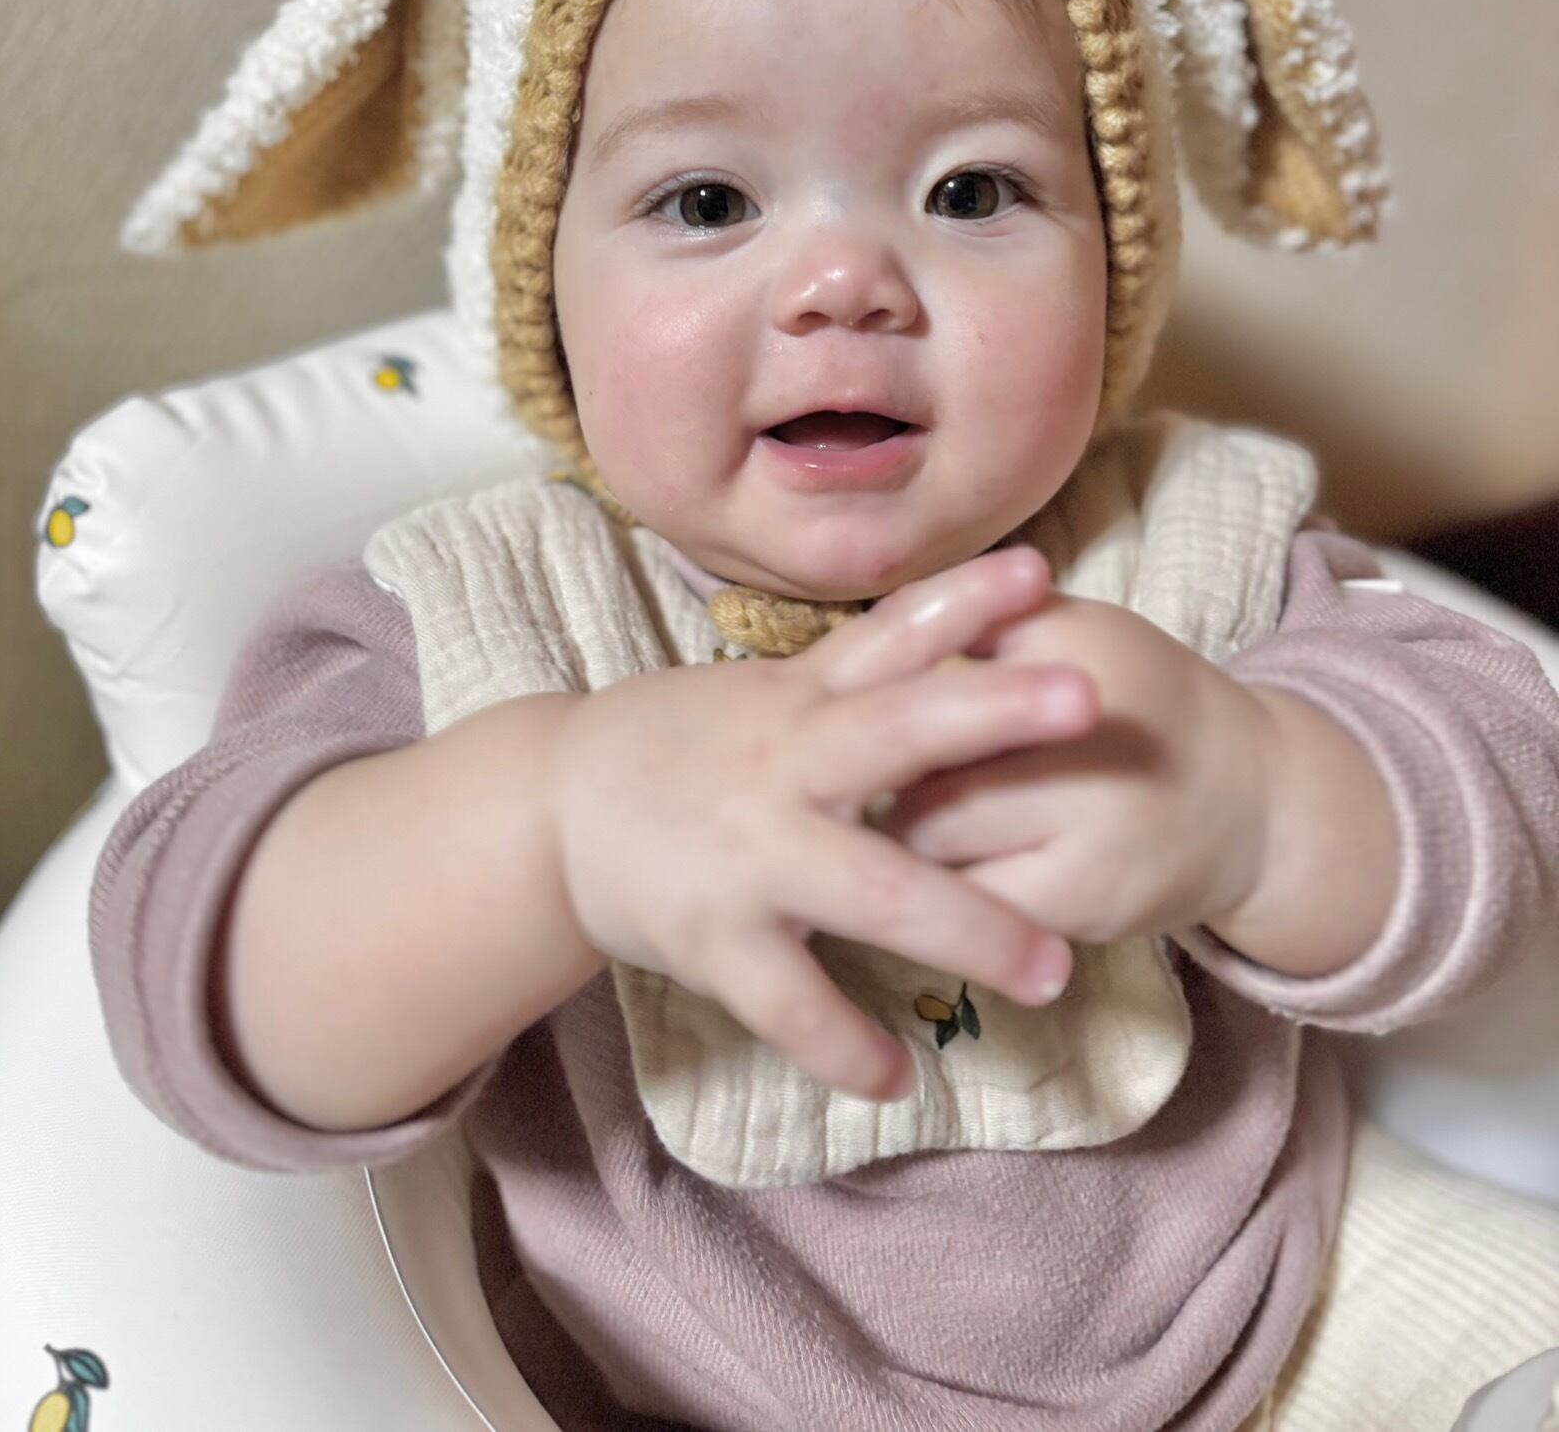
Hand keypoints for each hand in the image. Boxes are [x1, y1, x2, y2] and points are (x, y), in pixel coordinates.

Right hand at [548, 546, 1082, 1102]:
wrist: (557, 808)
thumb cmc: (688, 743)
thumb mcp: (772, 692)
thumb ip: (868, 666)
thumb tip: (979, 611)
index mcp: (803, 700)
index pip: (893, 634)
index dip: (964, 601)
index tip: (1039, 573)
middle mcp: (786, 764)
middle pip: (899, 730)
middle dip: (993, 714)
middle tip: (1092, 699)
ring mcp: (752, 855)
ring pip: (875, 889)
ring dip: (969, 927)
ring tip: (1055, 969)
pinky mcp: (715, 938)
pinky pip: (791, 1003)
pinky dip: (845, 1044)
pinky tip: (899, 1078)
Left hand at [873, 592, 1277, 949]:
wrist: (1249, 799)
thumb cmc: (1133, 697)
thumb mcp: (1067, 629)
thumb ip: (972, 622)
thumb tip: (858, 649)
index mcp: (1071, 649)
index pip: (933, 665)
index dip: (879, 692)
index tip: (855, 706)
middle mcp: (1087, 733)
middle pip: (917, 755)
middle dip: (877, 769)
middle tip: (855, 773)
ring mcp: (1088, 827)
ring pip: (929, 835)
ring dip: (899, 830)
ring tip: (892, 816)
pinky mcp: (1081, 904)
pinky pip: (965, 902)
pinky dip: (937, 889)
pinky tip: (936, 873)